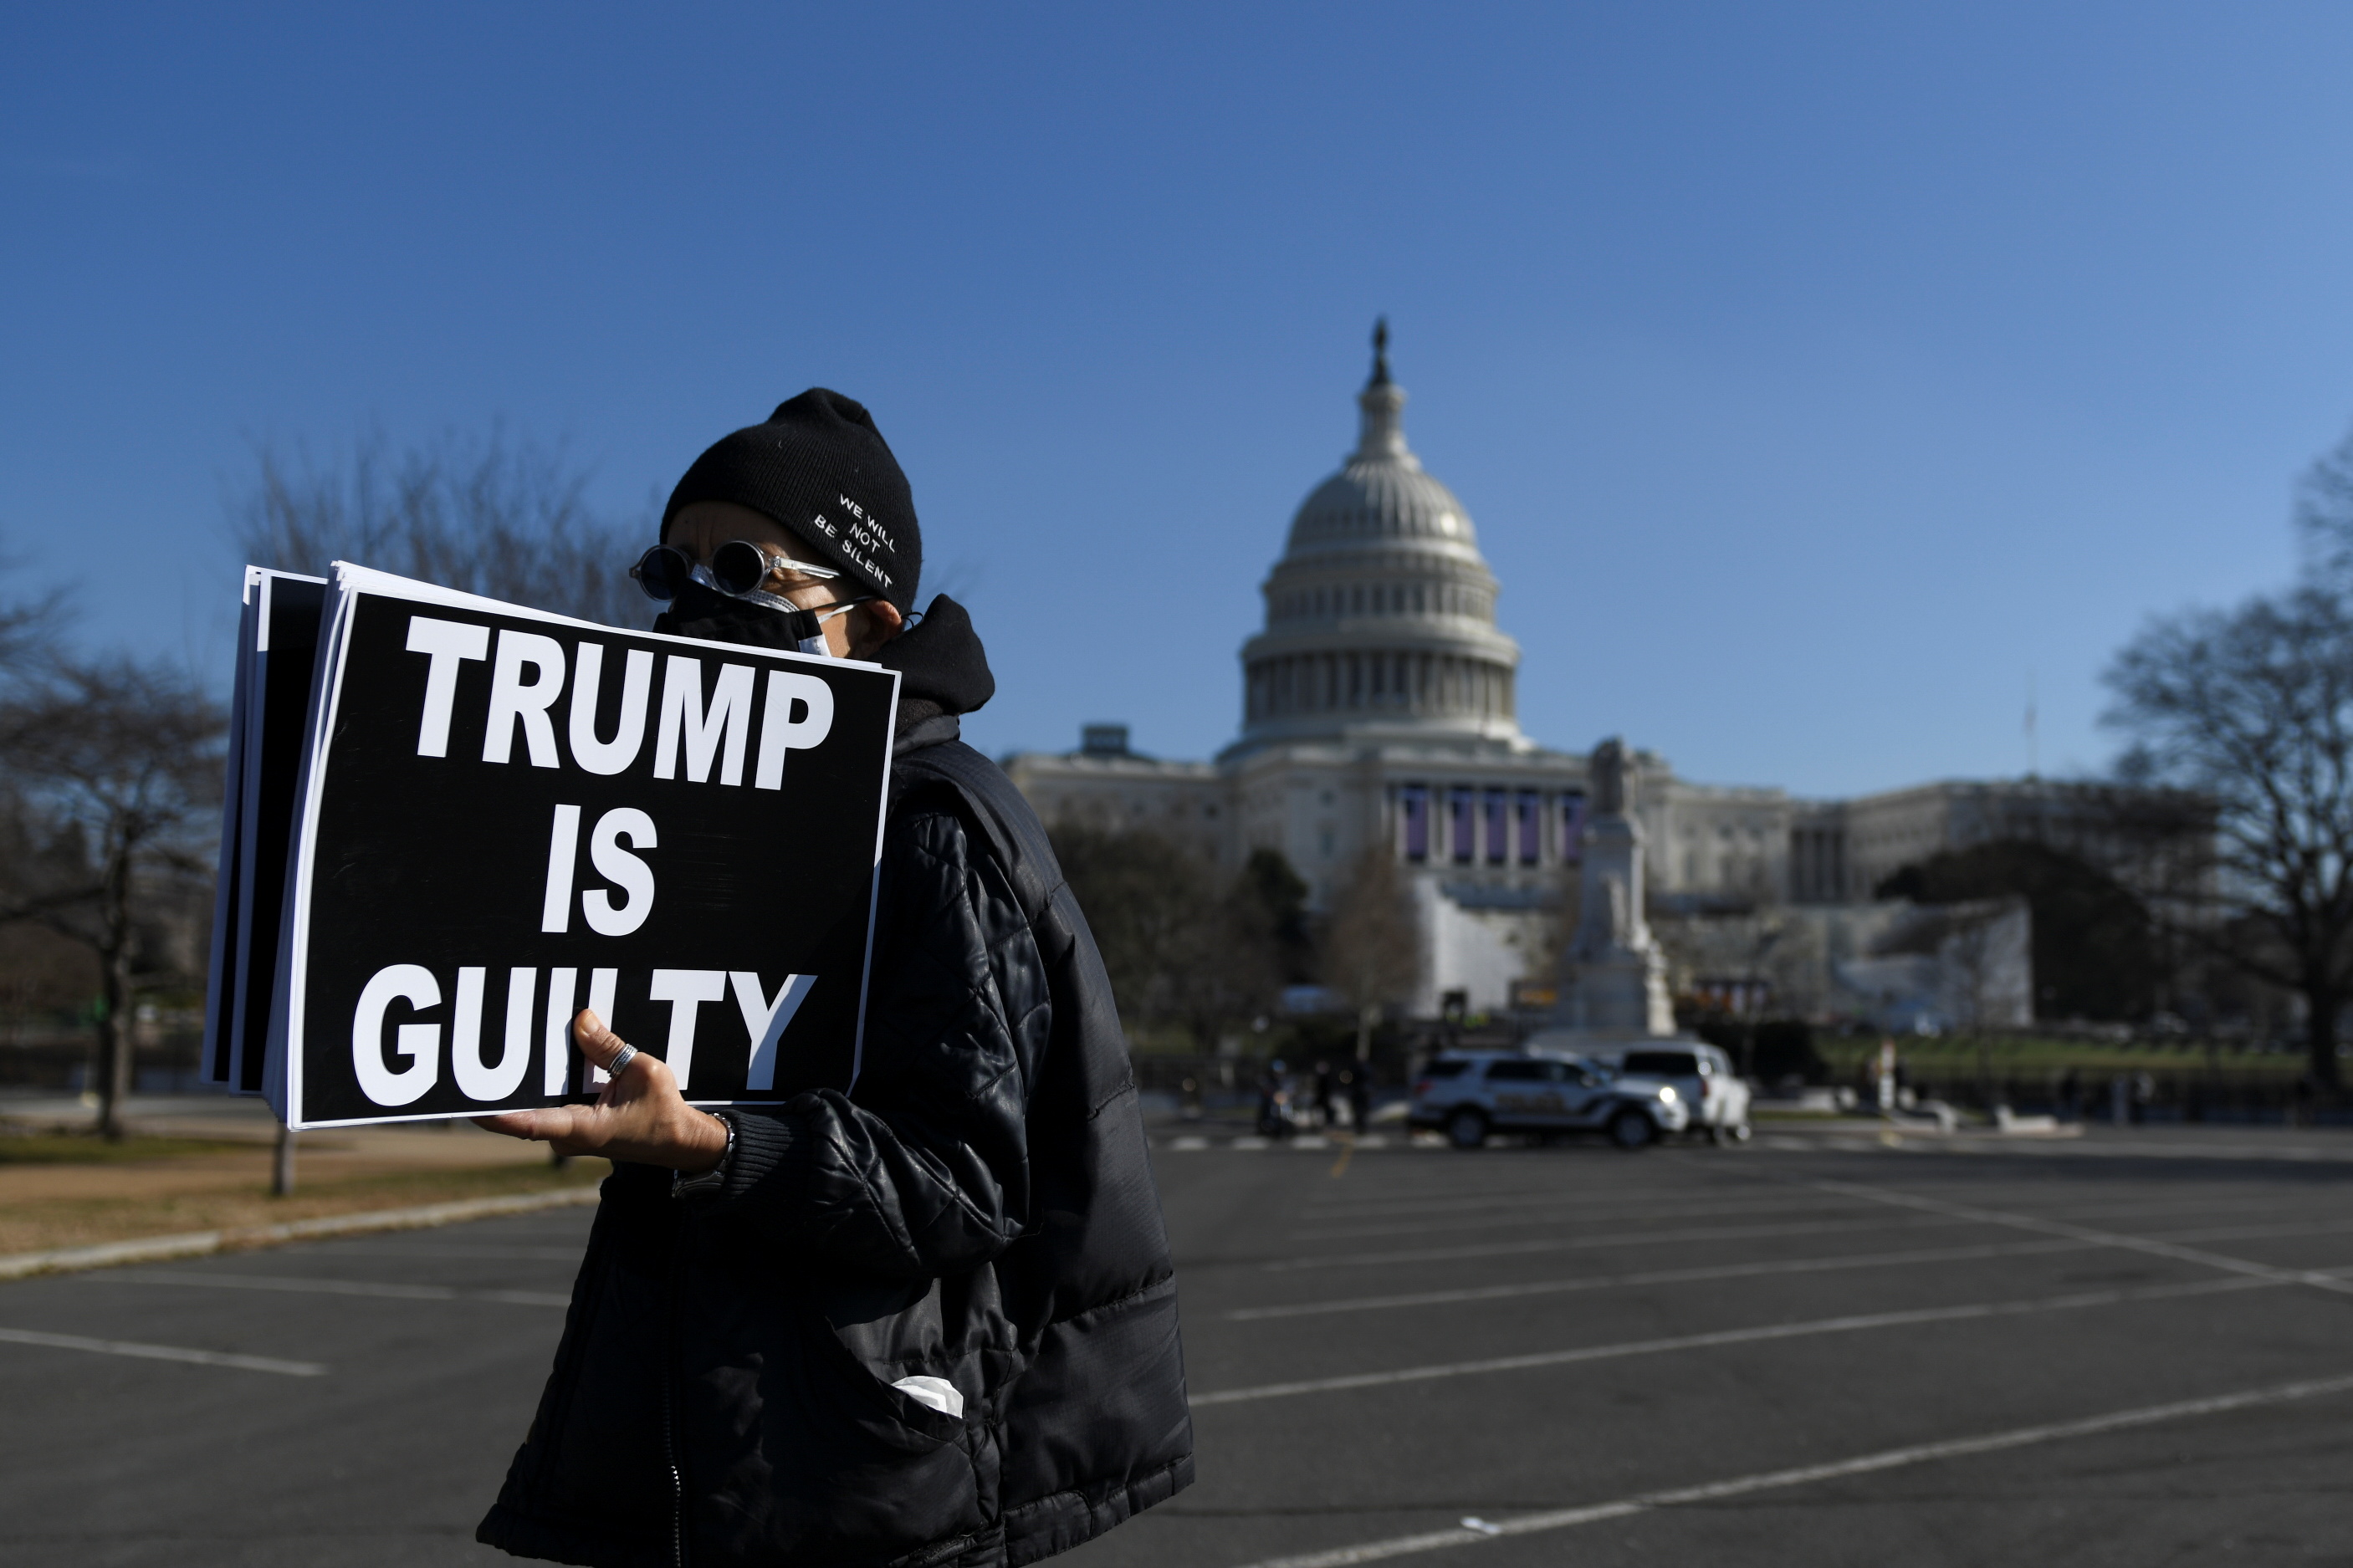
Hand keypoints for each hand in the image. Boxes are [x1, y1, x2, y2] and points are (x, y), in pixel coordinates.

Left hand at [474, 1010, 730, 1171]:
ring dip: (524, 1082)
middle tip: (478, 1050)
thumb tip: (580, 1019)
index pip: (528, 1122)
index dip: (495, 1113)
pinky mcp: (572, 1126)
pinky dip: (544, 1083)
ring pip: (534, 1105)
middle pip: (523, 1110)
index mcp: (582, 1129)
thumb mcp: (642, 1071)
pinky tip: (540, 1058)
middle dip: (504, 1084)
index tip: (466, 1103)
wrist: (678, 1140)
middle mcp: (566, 1136)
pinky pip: (548, 1104)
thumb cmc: (664, 1113)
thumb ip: (607, 1047)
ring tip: (508, 1046)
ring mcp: (566, 1133)